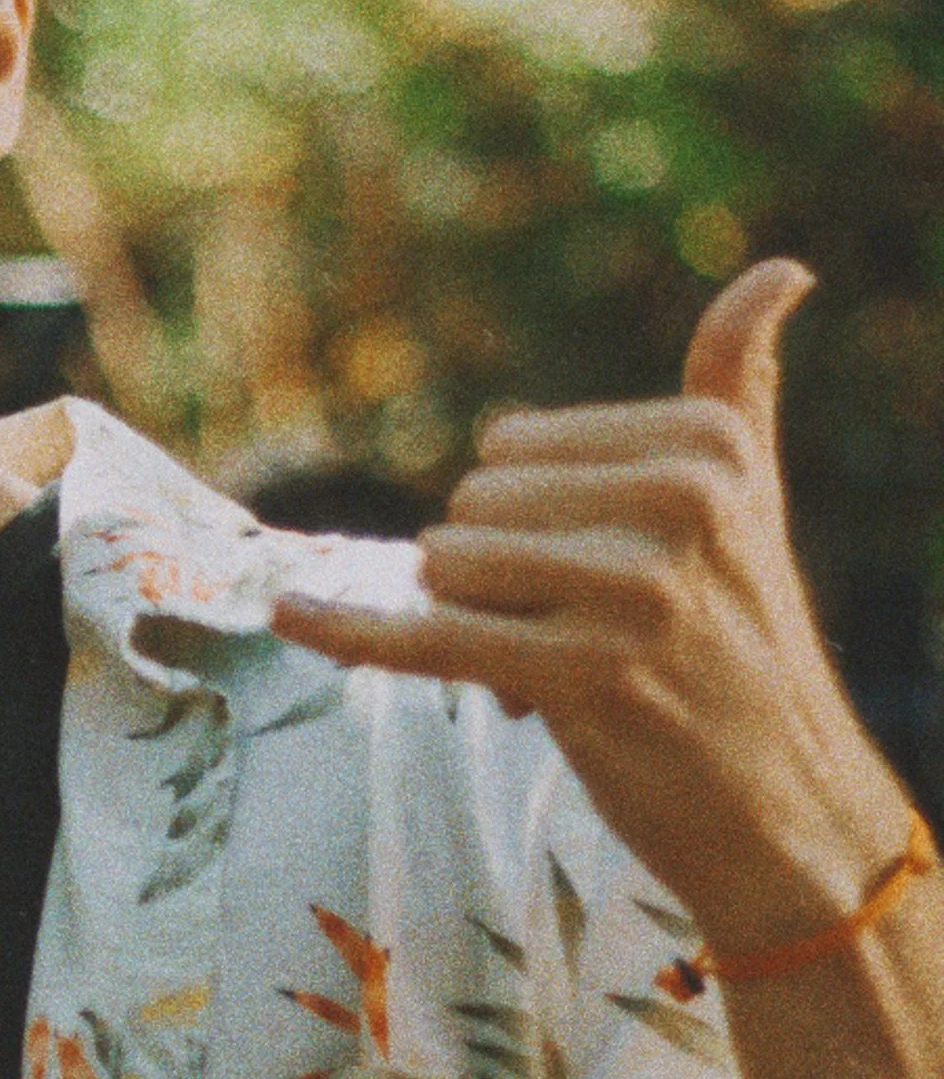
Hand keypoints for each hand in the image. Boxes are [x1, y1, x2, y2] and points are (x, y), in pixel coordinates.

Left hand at [273, 260, 913, 957]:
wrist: (789, 811)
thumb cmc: (744, 639)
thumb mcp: (754, 496)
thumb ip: (738, 376)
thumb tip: (783, 267)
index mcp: (706, 447)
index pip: (510, 443)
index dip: (535, 514)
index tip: (615, 569)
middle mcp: (680, 507)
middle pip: (472, 503)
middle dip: (503, 570)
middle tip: (592, 630)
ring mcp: (633, 594)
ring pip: (446, 566)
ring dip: (480, 622)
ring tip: (572, 662)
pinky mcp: (582, 677)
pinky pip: (426, 637)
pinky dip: (348, 632)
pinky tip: (288, 612)